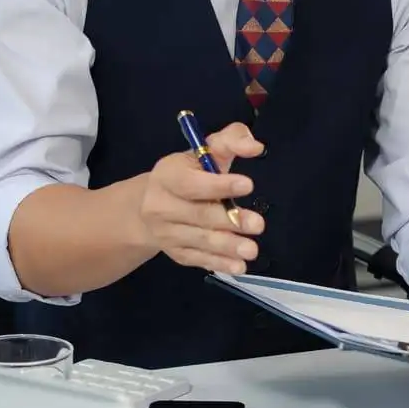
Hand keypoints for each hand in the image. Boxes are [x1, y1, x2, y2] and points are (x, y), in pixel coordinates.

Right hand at [138, 122, 264, 274]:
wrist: (150, 204)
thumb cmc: (189, 172)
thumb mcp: (205, 150)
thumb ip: (231, 141)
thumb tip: (255, 147)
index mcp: (167, 175)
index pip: (192, 183)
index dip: (219, 185)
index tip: (248, 184)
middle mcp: (161, 206)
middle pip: (198, 215)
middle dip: (230, 220)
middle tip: (258, 224)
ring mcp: (167, 233)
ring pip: (200, 240)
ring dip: (228, 246)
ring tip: (252, 250)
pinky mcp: (176, 253)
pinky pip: (199, 259)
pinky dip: (219, 263)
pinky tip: (238, 266)